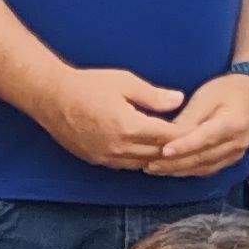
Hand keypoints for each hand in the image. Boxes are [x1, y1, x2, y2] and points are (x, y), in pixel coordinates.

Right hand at [41, 66, 186, 171]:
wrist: (51, 97)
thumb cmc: (88, 85)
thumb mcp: (124, 82)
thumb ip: (153, 95)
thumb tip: (179, 100)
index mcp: (129, 126)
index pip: (168, 136)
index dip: (185, 133)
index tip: (197, 127)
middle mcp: (119, 147)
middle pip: (158, 154)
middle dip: (174, 148)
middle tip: (189, 140)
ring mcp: (106, 157)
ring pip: (143, 164)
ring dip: (157, 157)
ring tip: (171, 148)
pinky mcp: (97, 161)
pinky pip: (126, 166)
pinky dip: (139, 160)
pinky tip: (146, 151)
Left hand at [151, 72, 248, 179]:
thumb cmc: (225, 90)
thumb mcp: (205, 97)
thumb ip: (188, 118)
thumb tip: (166, 136)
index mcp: (233, 124)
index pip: (204, 138)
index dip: (183, 146)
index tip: (162, 151)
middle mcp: (237, 144)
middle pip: (202, 157)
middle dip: (174, 163)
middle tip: (149, 165)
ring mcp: (236, 155)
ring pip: (203, 167)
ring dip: (178, 170)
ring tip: (154, 169)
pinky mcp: (231, 160)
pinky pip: (207, 169)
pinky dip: (188, 171)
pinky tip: (171, 170)